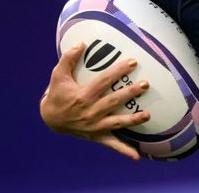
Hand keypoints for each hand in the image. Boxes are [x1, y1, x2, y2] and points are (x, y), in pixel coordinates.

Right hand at [39, 42, 150, 159]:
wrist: (50, 119)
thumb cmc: (57, 94)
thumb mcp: (58, 75)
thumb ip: (68, 59)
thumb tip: (81, 43)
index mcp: (82, 96)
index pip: (104, 81)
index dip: (119, 71)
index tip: (133, 62)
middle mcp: (90, 112)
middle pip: (113, 101)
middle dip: (129, 93)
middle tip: (145, 85)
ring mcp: (94, 126)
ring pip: (116, 123)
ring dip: (132, 120)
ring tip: (148, 115)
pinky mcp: (96, 136)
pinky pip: (111, 144)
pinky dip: (124, 150)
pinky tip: (137, 155)